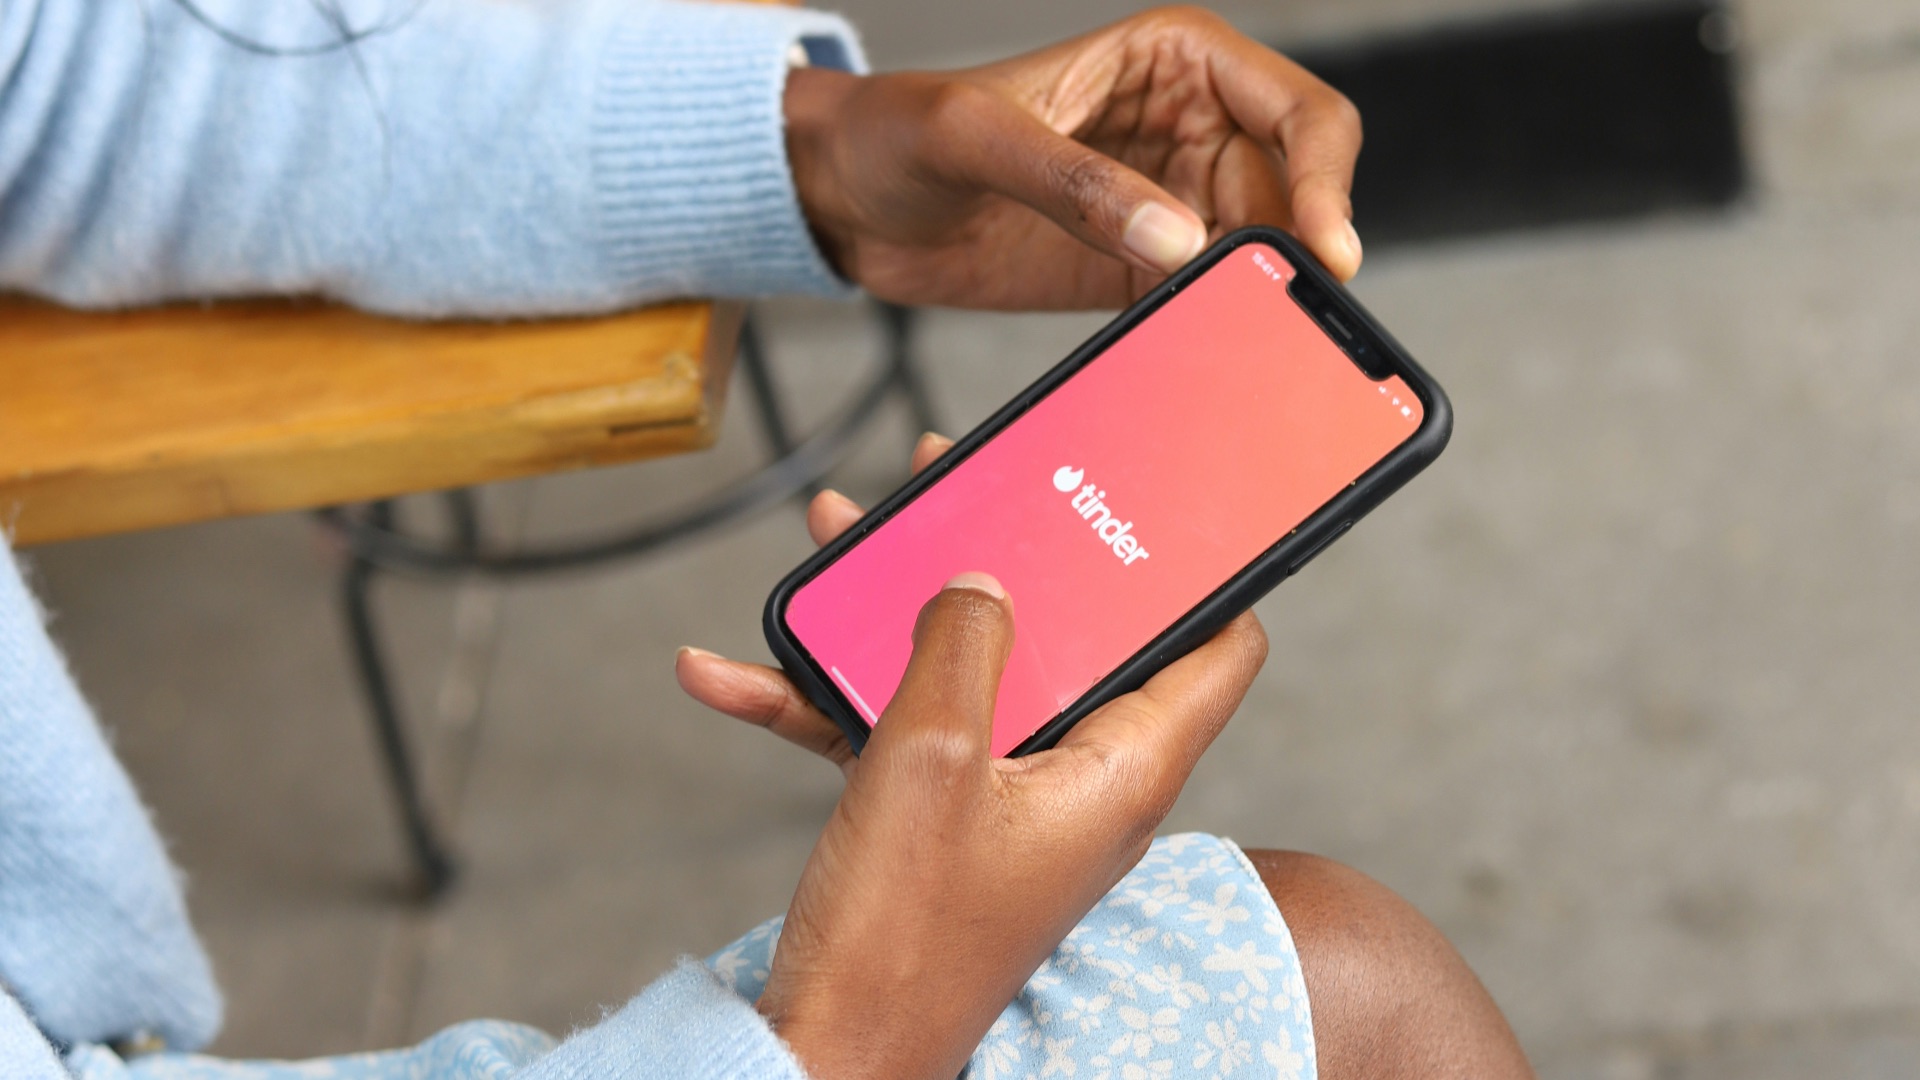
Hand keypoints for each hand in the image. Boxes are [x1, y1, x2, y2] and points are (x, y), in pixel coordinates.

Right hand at [677, 434, 1269, 1079]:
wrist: (831, 1051)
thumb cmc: (900, 938)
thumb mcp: (929, 759)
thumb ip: (962, 646)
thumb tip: (982, 582)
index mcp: (1121, 770)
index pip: (1218, 652)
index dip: (1204, 574)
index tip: (1164, 508)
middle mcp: (1081, 781)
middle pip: (1073, 638)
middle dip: (1009, 558)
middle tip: (962, 483)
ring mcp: (1010, 801)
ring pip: (973, 672)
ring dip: (898, 612)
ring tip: (839, 537)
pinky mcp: (946, 821)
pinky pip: (901, 732)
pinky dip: (830, 699)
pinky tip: (734, 673)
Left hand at [783, 6, 1362, 310]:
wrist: (843, 198)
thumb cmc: (897, 129)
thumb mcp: (973, 135)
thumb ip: (1073, 181)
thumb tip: (1177, 238)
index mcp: (1175, 63)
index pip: (1300, 112)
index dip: (1327, 179)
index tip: (1321, 251)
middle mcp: (1189, 130)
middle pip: (1292, 198)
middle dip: (1290, 258)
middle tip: (1279, 323)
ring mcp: (1167, 206)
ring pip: (1253, 261)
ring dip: (1251, 305)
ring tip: (1234, 350)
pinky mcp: (1134, 272)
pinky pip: (1197, 305)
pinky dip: (1204, 334)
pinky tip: (1191, 361)